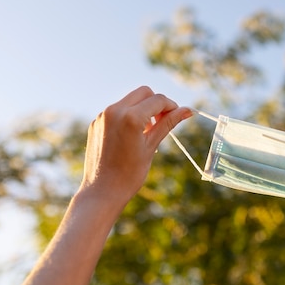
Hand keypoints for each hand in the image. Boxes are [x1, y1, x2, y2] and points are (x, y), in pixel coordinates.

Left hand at [81, 86, 191, 205]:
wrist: (102, 192)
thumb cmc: (130, 174)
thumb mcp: (152, 146)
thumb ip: (168, 123)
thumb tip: (188, 110)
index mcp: (130, 117)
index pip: (158, 100)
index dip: (172, 106)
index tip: (177, 116)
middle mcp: (114, 111)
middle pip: (143, 93)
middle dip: (156, 103)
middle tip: (163, 122)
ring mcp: (102, 116)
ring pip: (129, 100)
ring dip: (142, 109)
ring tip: (147, 132)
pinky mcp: (96, 123)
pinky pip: (116, 111)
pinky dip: (128, 116)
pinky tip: (131, 137)